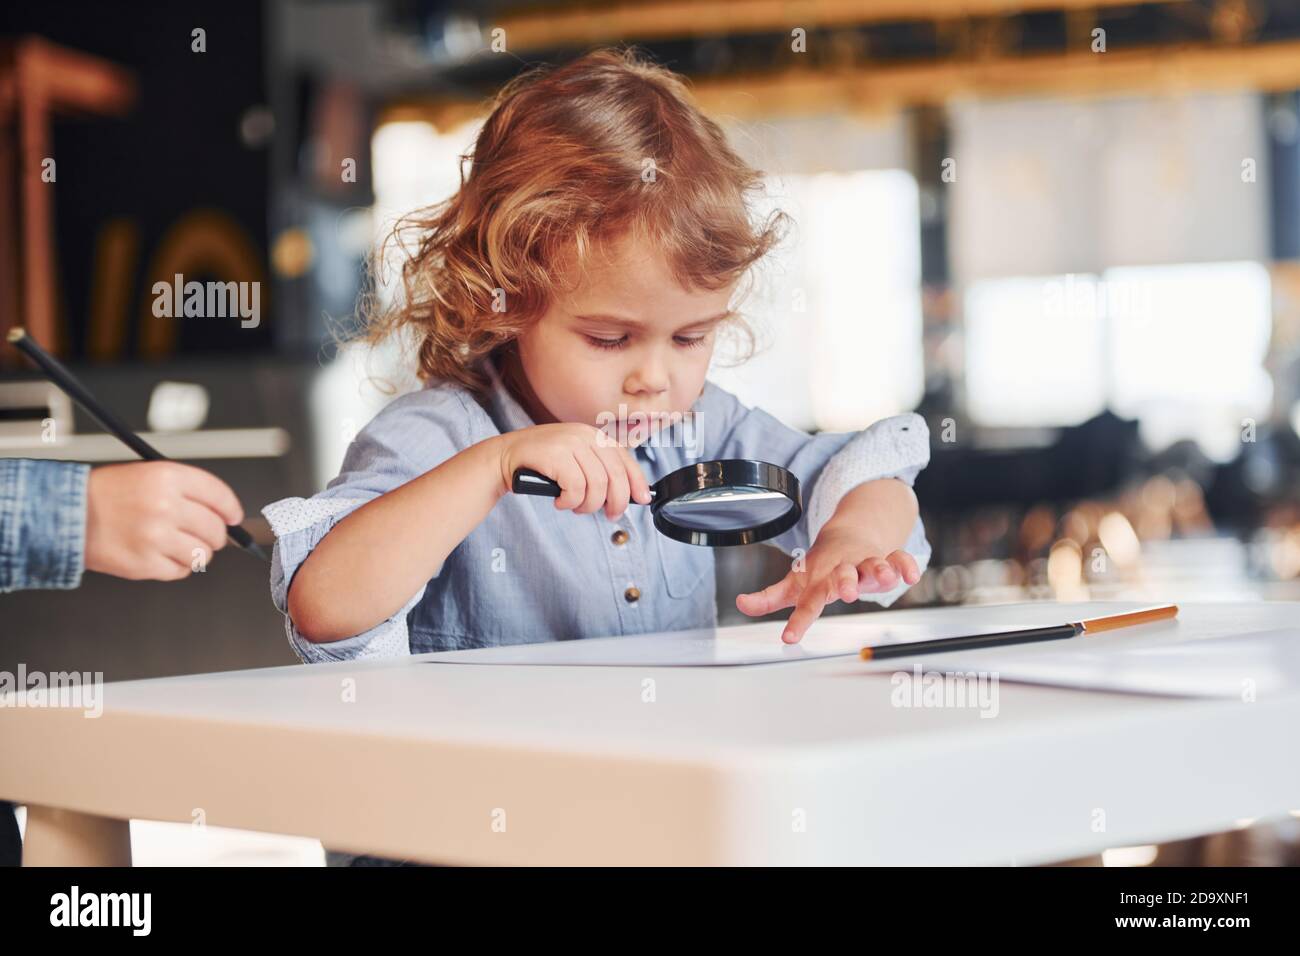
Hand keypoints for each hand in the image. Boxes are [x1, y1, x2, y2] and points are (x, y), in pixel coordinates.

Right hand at [84, 462, 243, 580]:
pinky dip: (176, 567)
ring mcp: (156, 537)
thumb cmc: (108, 495)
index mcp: (167, 477)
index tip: (233, 517)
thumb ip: (186, 490)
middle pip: (215, 529)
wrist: (66, 515)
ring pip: (202, 553)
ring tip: (176, 545)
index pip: (218, 495)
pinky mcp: (145, 563)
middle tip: (203, 535)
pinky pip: (181, 571)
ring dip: (195, 553)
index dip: (230, 509)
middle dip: (214, 535)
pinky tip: (160, 555)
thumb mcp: (148, 475)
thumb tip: (224, 512)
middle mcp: (164, 506)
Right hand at [497, 423, 651, 519]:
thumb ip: (599, 470)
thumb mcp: (575, 460)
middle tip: (609, 515)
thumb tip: (627, 495)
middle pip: (616, 476)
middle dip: (616, 502)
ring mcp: (570, 443)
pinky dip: (570, 502)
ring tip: (576, 507)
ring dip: (588, 505)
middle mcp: (585, 435)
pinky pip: (576, 489)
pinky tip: (560, 501)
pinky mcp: (556, 455)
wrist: (504, 457)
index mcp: (594, 435)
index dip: (637, 482)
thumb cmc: (542, 465)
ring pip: (597, 486)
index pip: (625, 459)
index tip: (642, 500)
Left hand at [736, 526, 920, 643]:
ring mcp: (865, 563)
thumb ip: (769, 597)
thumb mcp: (794, 583)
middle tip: (846, 592)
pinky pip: (899, 558)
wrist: (847, 534)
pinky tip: (911, 575)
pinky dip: (906, 564)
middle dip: (846, 582)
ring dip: (880, 570)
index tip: (789, 638)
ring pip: (874, 564)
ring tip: (884, 577)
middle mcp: (843, 570)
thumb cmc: (820, 567)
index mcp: (819, 580)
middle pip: (845, 576)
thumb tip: (740, 603)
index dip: (799, 621)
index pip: (807, 603)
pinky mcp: (886, 558)